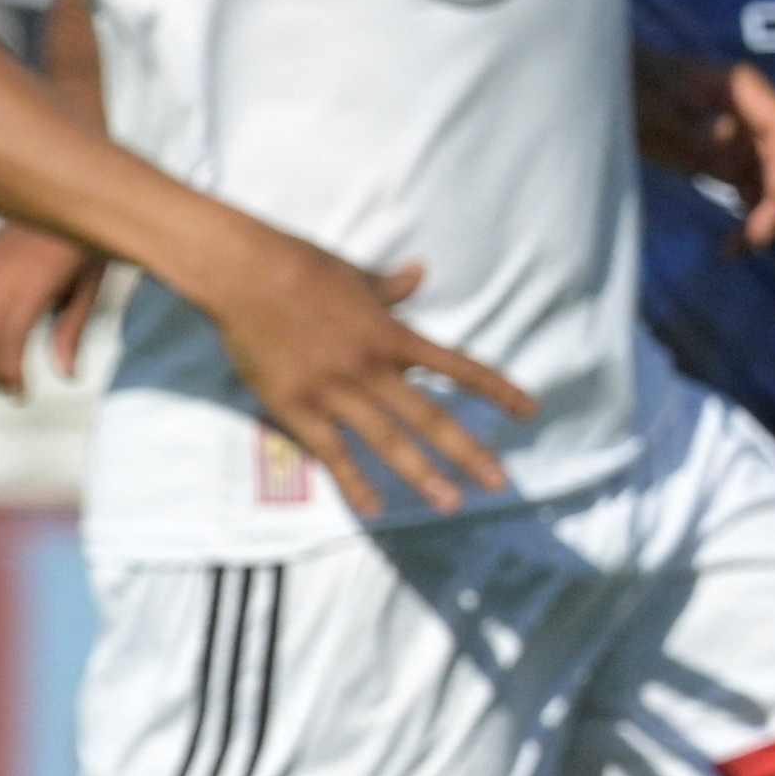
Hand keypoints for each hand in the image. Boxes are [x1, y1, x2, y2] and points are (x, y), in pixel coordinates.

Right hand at [0, 221, 106, 395]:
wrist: (68, 186)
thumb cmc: (86, 238)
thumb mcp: (90, 283)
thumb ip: (73, 328)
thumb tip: (66, 376)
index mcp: (32, 280)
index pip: (5, 341)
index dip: (9, 374)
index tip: (22, 393)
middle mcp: (0, 272)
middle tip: (12, 389)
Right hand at [186, 229, 534, 512]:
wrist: (246, 273)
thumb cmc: (301, 266)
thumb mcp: (355, 275)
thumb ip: (389, 288)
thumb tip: (420, 273)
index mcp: (392, 335)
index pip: (457, 366)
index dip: (495, 390)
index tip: (528, 411)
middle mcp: (372, 367)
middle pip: (430, 416)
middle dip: (468, 451)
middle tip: (499, 483)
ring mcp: (336, 391)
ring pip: (389, 440)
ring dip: (422, 474)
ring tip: (450, 504)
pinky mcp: (299, 408)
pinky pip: (333, 453)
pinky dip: (354, 481)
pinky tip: (374, 508)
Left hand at [637, 51, 774, 249]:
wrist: (602, 88)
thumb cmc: (625, 87)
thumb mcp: (651, 109)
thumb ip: (690, 129)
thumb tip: (731, 143)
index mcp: (742, 88)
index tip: (773, 205)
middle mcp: (750, 113)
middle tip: (756, 240)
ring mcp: (740, 138)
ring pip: (771, 182)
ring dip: (766, 217)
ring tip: (738, 250)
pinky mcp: (722, 161)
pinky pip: (749, 192)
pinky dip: (746, 218)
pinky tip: (730, 247)